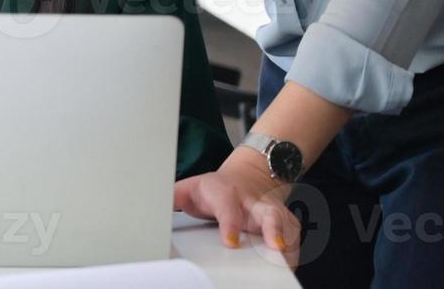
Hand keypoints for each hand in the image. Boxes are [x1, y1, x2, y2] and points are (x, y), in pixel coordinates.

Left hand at [173, 148, 301, 267]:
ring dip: (288, 242)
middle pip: (267, 212)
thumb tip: (149, 207)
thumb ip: (171, 198)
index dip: (230, 224)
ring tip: (284, 262)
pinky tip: (288, 265)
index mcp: (225, 193)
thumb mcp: (188, 189)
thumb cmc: (214, 190)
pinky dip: (294, 251)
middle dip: (273, 228)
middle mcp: (252, 202)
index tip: (230, 242)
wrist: (246, 178)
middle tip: (275, 246)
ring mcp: (271, 211)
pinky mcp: (285, 221)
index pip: (228, 208)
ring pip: (286, 225)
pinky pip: (295, 236)